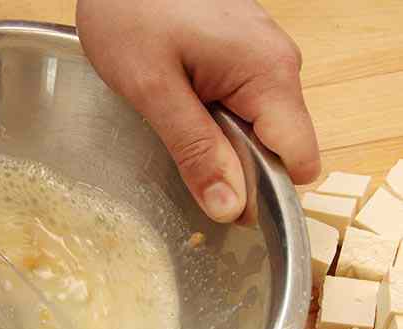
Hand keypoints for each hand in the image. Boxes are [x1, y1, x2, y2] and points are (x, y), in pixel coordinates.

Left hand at [77, 0, 319, 222]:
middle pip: (277, 147)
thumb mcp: (153, 91)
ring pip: (256, 127)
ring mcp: (262, 56)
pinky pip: (239, 104)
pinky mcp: (241, 53)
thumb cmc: (131, 13)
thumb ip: (195, 151)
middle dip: (235, 169)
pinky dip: (211, 119)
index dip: (263, 193)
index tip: (219, 208)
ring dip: (218, 144)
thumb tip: (229, 208)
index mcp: (268, 73)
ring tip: (170, 122)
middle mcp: (278, 64)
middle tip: (178, 160)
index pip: (298, 157)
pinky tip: (175, 106)